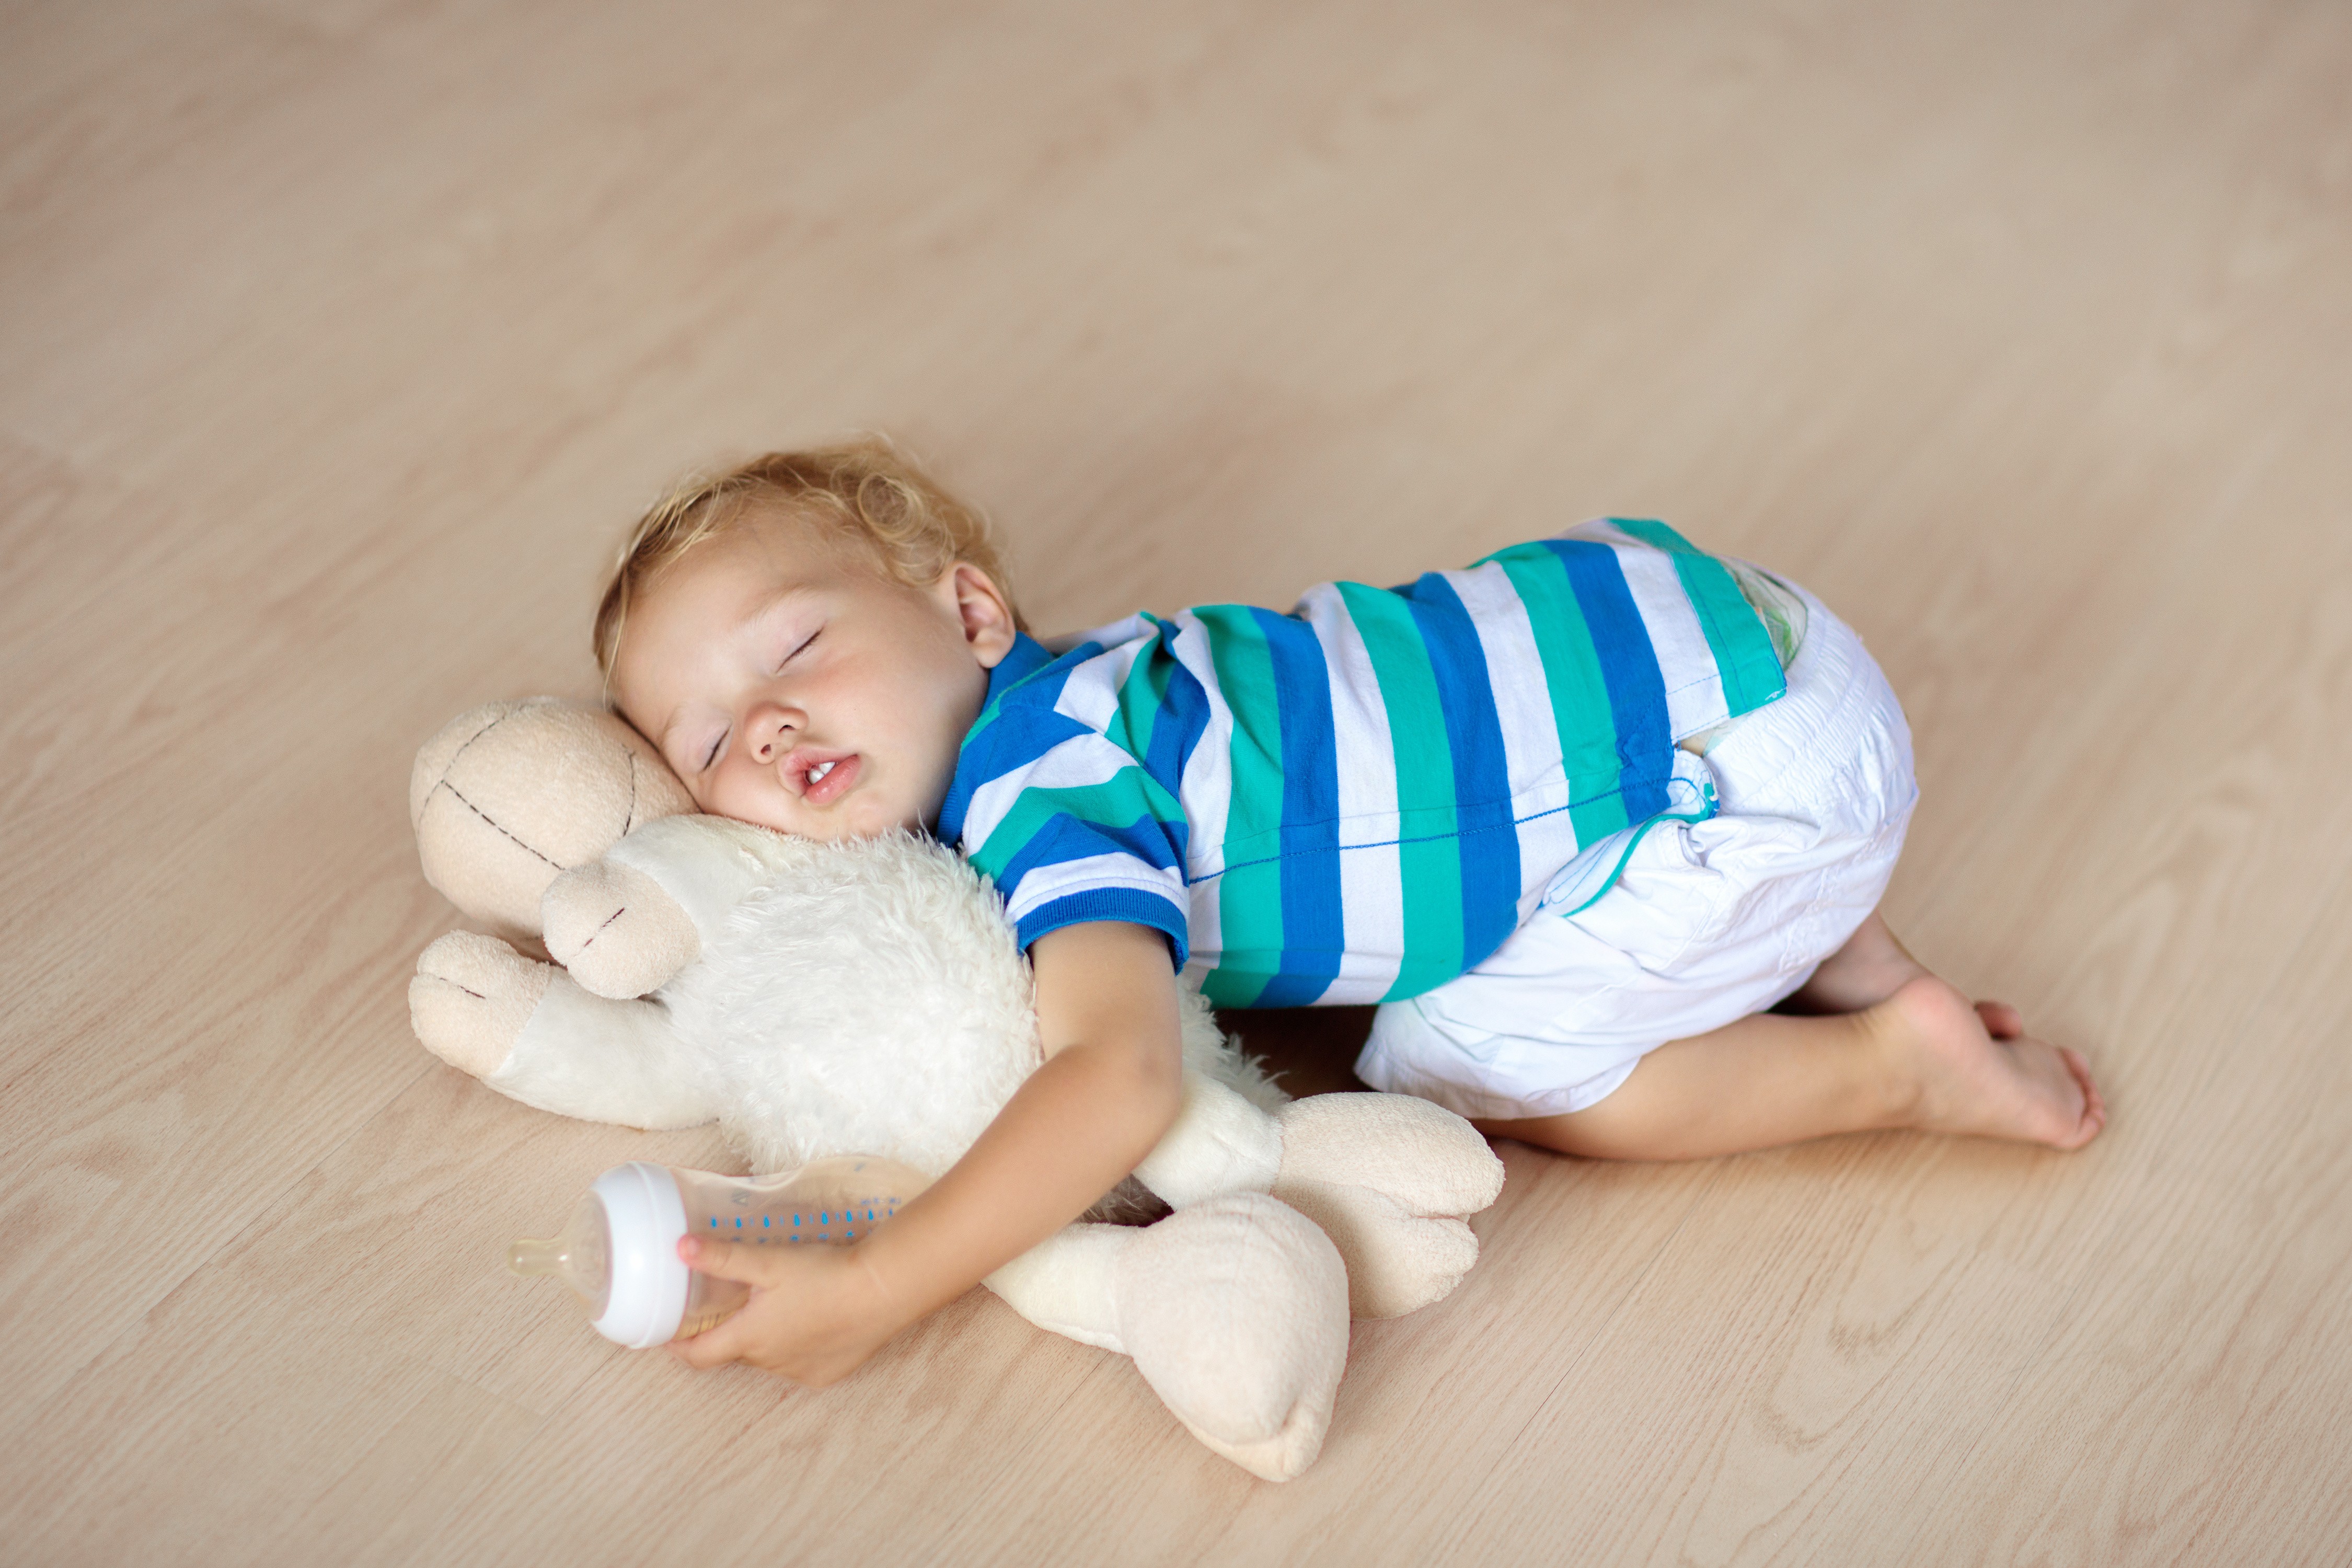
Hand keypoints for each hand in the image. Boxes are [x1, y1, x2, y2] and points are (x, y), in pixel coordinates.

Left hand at [666, 1233, 911, 1384]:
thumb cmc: (825, 1275)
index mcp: (750, 1339)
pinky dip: (795, 1347)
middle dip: (728, 1333)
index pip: (698, 1356)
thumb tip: (680, 1247)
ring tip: (776, 1308)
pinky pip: (799, 1364)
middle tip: (729, 1305)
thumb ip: (723, 1256)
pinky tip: (810, 1323)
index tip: (669, 1337)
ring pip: (768, 1357)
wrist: (883, 1291)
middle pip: (735, 1352)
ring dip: (764, 1339)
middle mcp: (770, 1363)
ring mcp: (800, 1372)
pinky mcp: (827, 1374)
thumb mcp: (769, 1261)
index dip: (678, 1348)